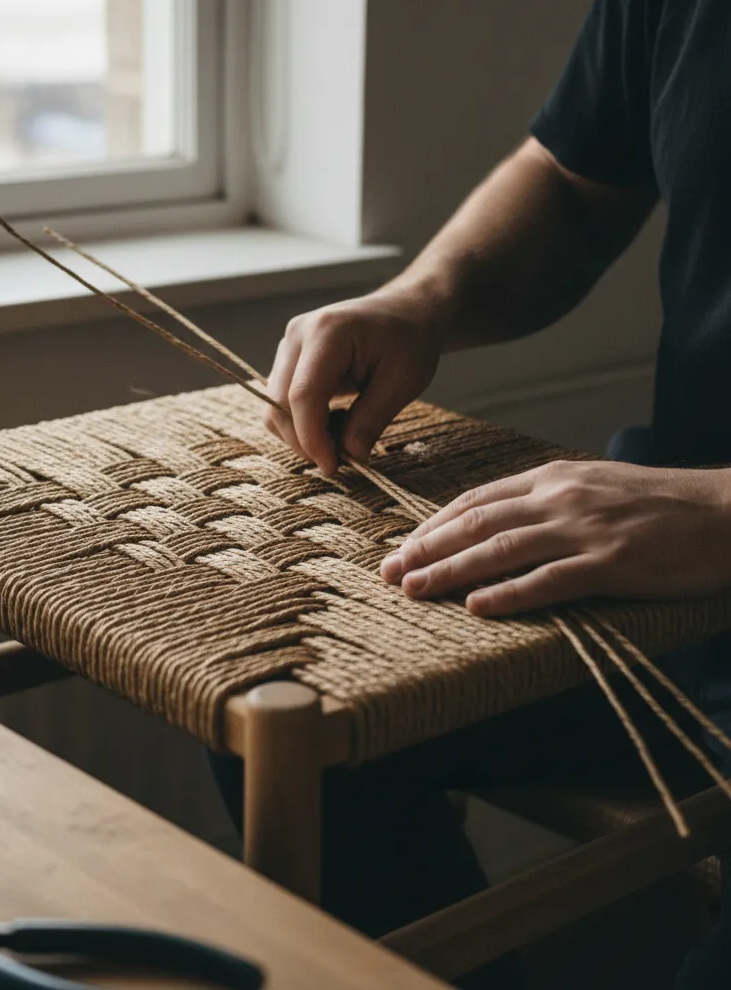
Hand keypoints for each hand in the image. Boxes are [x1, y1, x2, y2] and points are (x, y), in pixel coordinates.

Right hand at [265, 287, 445, 475]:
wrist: (405, 312)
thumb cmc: (409, 341)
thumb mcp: (403, 382)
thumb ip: (372, 419)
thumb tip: (349, 456)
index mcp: (327, 332)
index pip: (303, 395)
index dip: (312, 437)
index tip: (332, 466)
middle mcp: (297, 335)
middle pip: (278, 403)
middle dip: (303, 440)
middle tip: (339, 460)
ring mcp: (288, 345)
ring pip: (274, 406)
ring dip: (300, 433)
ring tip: (340, 438)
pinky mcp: (288, 359)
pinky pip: (280, 402)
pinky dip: (301, 422)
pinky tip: (332, 422)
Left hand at [381, 460, 730, 615]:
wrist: (729, 513)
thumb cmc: (660, 505)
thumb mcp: (594, 487)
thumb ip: (545, 500)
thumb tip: (496, 522)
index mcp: (552, 478)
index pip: (475, 500)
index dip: (432, 525)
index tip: (401, 545)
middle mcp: (560, 498)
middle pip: (476, 523)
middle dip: (425, 548)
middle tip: (388, 571)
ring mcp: (585, 530)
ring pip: (501, 550)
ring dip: (450, 570)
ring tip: (415, 588)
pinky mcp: (613, 564)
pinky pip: (550, 581)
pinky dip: (510, 594)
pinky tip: (478, 606)